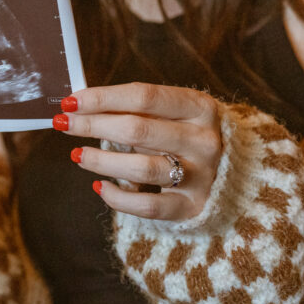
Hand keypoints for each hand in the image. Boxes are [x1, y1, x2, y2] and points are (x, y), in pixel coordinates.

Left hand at [54, 82, 221, 220]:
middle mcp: (204, 139)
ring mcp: (201, 175)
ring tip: (77, 155)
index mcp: (200, 107)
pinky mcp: (192, 207)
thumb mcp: (176, 114)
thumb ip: (137, 109)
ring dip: (101, 161)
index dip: (103, 97)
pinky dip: (118, 198)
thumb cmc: (190, 136)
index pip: (143, 96)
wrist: (240, 175)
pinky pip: (148, 206)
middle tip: (63, 123)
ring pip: (141, 168)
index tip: (71, 100)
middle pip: (137, 130)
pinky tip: (99, 187)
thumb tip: (81, 105)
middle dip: (93, 125)